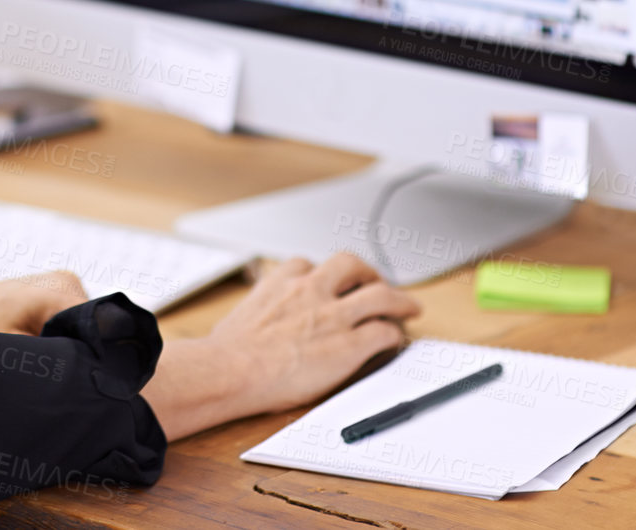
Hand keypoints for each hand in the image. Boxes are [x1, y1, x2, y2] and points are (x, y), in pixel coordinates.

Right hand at [141, 253, 419, 439]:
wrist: (230, 371)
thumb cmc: (226, 354)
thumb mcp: (238, 315)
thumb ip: (256, 310)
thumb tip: (250, 321)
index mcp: (281, 281)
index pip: (308, 264)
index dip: (324, 273)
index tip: (331, 281)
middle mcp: (311, 290)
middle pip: (350, 264)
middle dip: (368, 273)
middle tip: (376, 283)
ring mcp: (333, 315)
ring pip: (380, 293)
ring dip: (399, 298)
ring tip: (408, 306)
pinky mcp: (349, 344)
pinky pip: (384, 332)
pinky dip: (395, 334)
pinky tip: (396, 341)